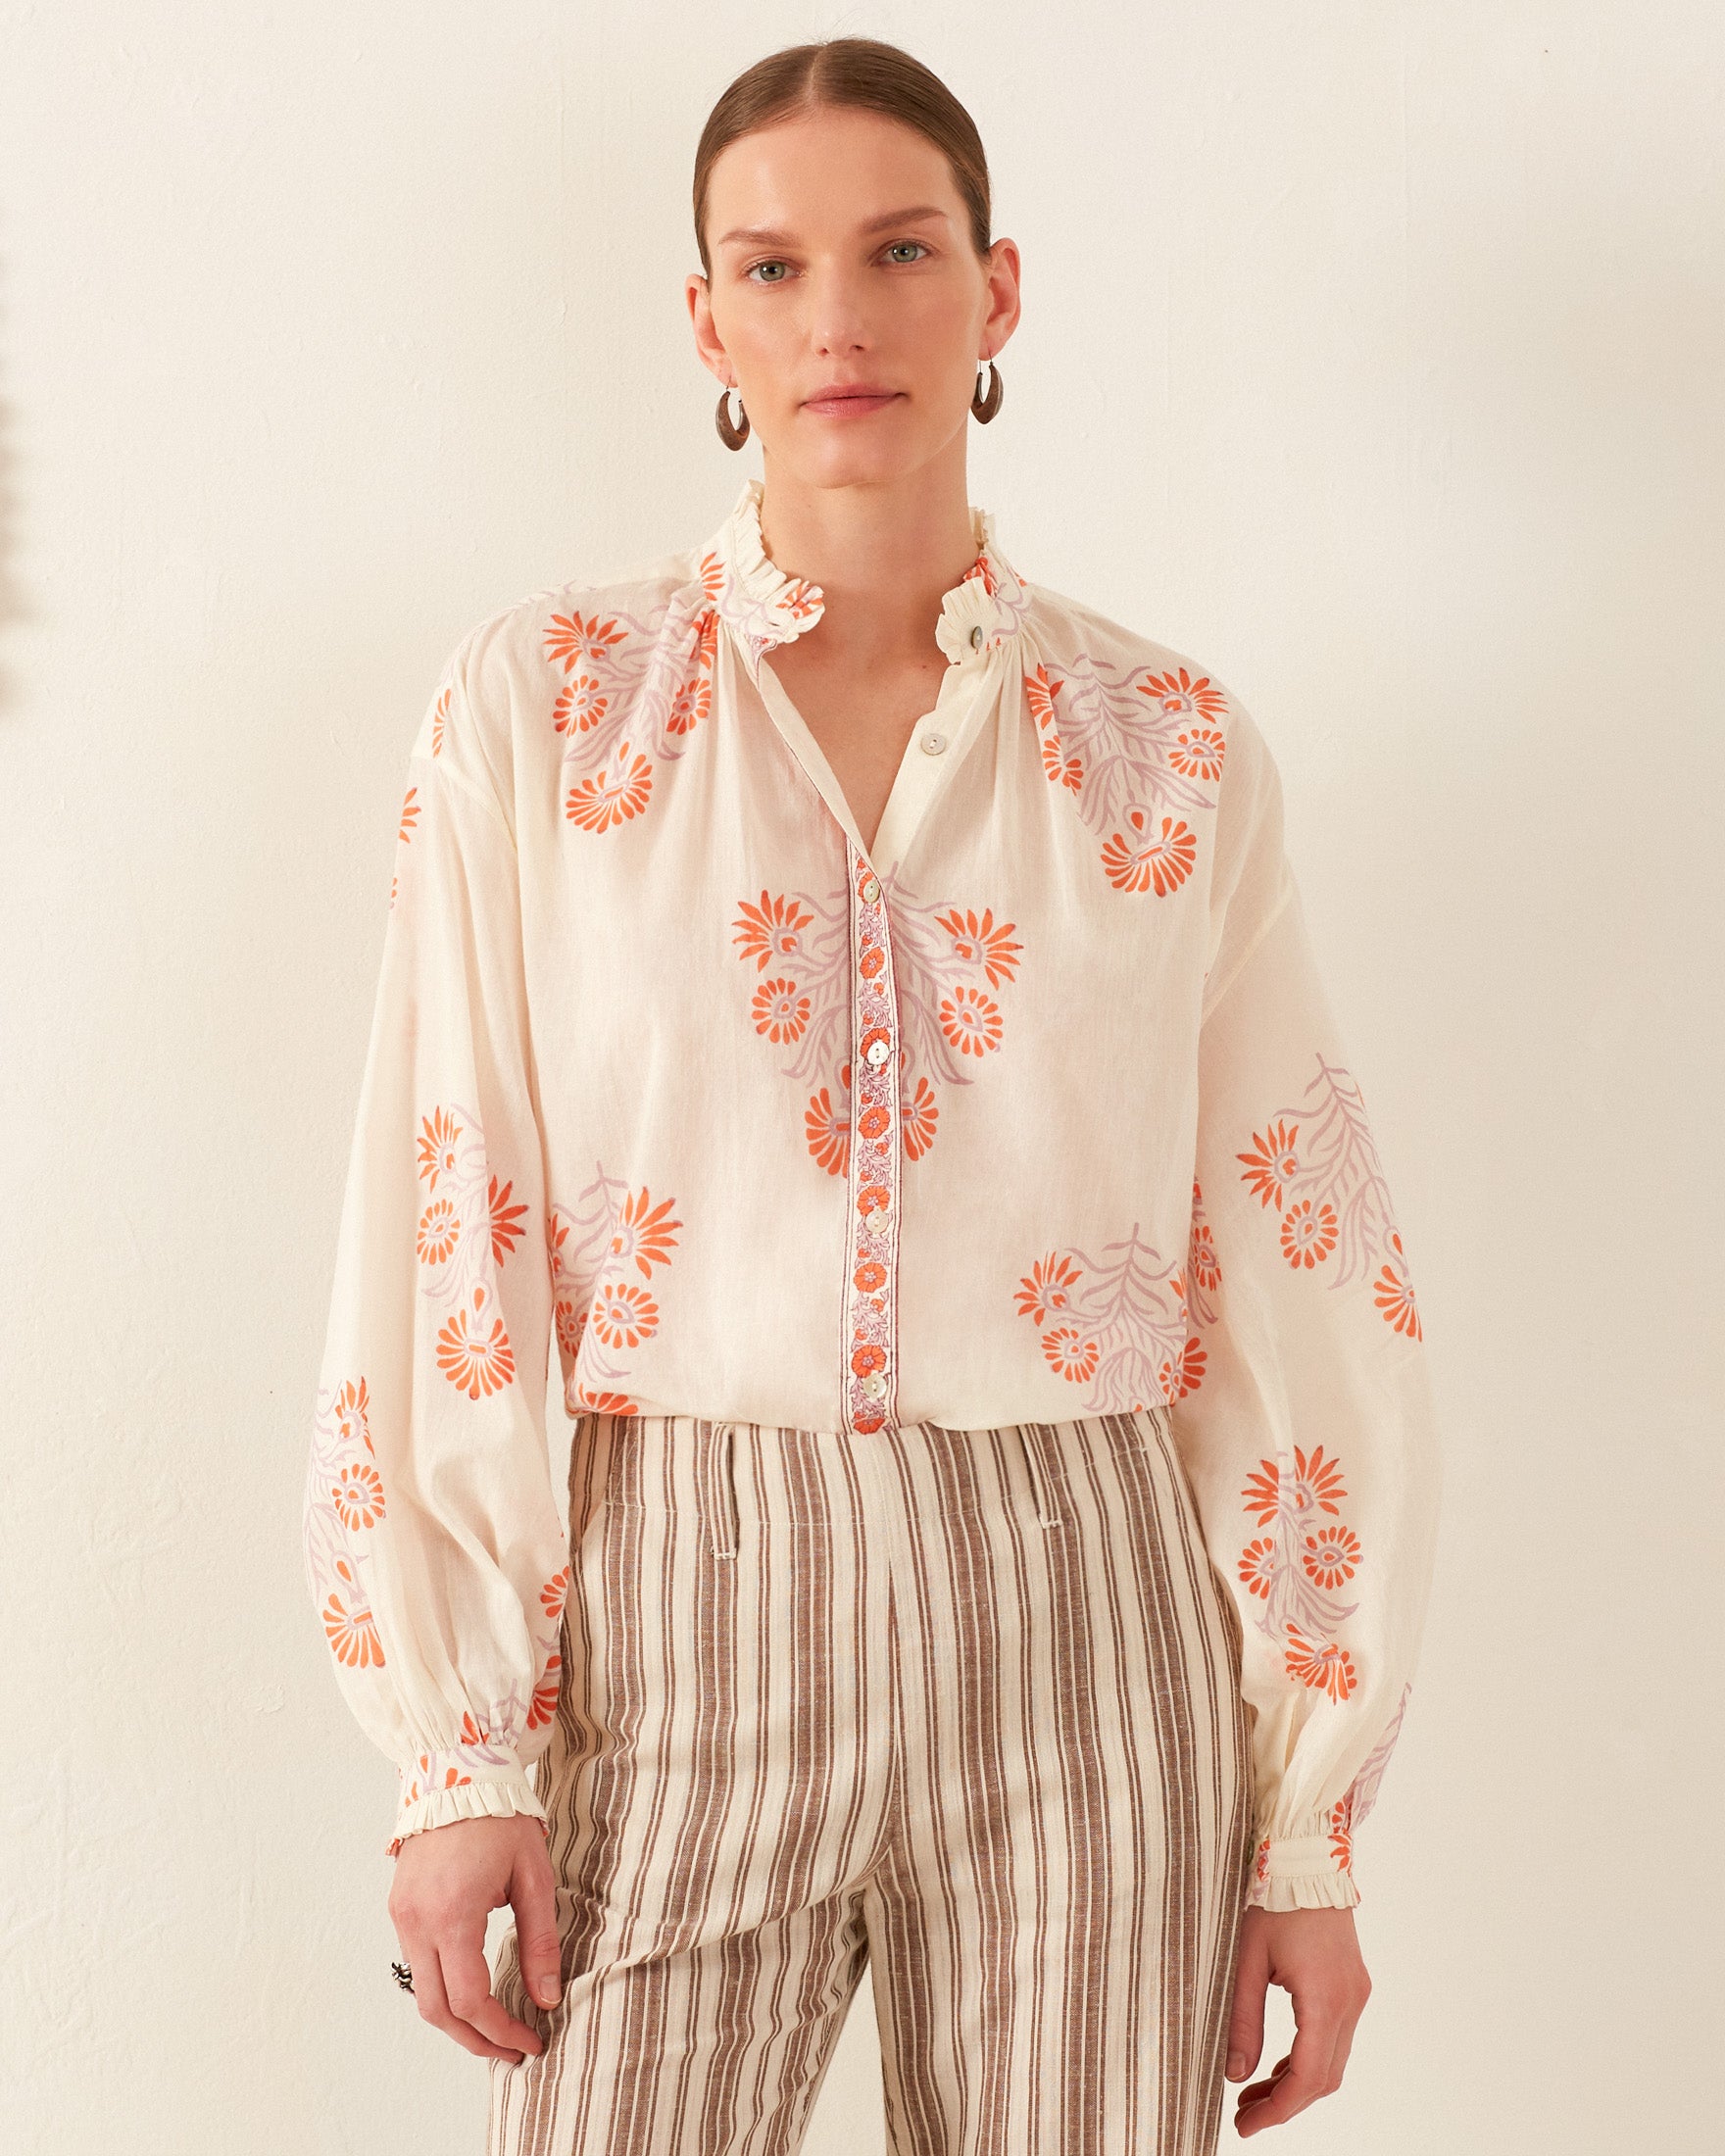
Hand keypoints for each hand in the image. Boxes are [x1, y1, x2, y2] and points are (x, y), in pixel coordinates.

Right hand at [387, 1813, 562, 2063]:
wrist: (457, 1772)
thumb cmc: (502, 1820)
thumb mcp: (534, 1878)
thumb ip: (540, 1942)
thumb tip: (546, 2000)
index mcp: (453, 1915)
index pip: (471, 2000)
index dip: (501, 2032)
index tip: (531, 2043)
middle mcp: (418, 1922)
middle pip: (438, 2011)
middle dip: (476, 2040)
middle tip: (512, 2051)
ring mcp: (403, 1916)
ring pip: (422, 1993)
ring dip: (457, 2019)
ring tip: (496, 2027)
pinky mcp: (399, 1907)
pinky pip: (416, 1964)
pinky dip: (442, 1988)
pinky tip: (473, 1989)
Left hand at [1224, 1905, 1370, 2135]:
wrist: (1309, 1860)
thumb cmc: (1275, 1903)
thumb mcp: (1248, 1961)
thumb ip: (1243, 2020)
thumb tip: (1234, 2075)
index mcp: (1324, 1998)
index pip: (1306, 2077)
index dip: (1277, 2110)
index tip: (1245, 2125)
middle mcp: (1349, 2002)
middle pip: (1323, 2078)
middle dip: (1284, 2103)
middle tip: (1243, 2115)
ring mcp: (1356, 1995)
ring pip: (1332, 2062)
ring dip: (1296, 2083)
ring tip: (1253, 2094)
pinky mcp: (1353, 1987)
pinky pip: (1335, 2038)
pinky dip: (1308, 2059)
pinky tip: (1278, 2065)